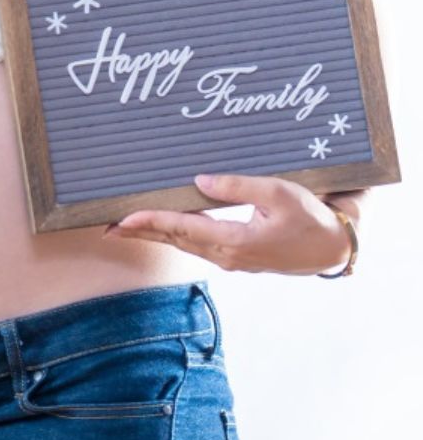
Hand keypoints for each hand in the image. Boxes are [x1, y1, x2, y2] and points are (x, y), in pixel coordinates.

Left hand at [105, 173, 365, 274]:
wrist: (333, 248)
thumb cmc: (311, 218)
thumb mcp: (278, 193)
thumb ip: (238, 186)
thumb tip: (200, 180)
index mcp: (234, 240)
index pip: (181, 228)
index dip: (149, 221)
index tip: (121, 219)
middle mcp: (226, 255)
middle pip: (174, 239)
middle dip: (140, 233)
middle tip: (106, 227)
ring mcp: (230, 259)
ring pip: (183, 243)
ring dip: (154, 235)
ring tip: (124, 228)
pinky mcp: (235, 256)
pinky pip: (196, 244)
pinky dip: (175, 235)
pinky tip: (162, 228)